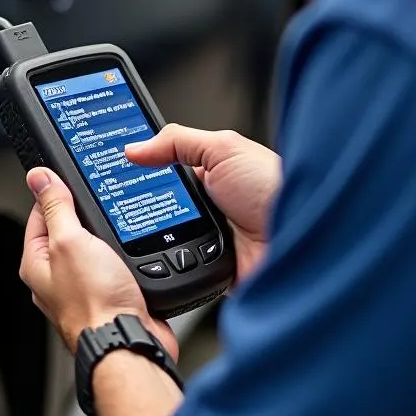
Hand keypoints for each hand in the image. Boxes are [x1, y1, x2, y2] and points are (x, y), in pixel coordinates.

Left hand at [19, 168, 177, 358]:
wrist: (128, 341)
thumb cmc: (95, 304)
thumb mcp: (70, 242)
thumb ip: (56, 207)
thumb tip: (39, 177)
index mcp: (37, 263)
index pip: (40, 213)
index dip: (56, 191)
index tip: (72, 176)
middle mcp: (57, 277)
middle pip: (68, 228)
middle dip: (86, 213)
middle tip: (103, 198)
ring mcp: (84, 286)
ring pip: (94, 246)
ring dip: (109, 234)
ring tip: (121, 221)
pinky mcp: (110, 293)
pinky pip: (115, 263)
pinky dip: (125, 252)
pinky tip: (135, 246)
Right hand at [126, 125, 280, 281]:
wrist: (304, 238)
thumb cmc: (275, 187)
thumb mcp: (224, 149)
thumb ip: (178, 142)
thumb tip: (135, 146)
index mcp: (210, 176)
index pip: (163, 173)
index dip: (140, 174)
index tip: (111, 174)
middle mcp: (208, 209)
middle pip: (158, 210)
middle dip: (141, 211)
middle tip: (118, 208)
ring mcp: (209, 242)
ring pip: (163, 244)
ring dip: (155, 243)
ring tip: (137, 236)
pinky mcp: (211, 272)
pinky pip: (179, 272)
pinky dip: (171, 268)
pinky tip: (166, 260)